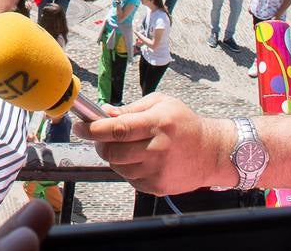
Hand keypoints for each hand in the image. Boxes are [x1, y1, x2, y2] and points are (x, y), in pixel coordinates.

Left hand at [72, 93, 234, 194]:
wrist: (212, 152)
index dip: (93, 129)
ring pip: (118, 167)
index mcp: (157, 124)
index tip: (79, 127)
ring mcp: (157, 171)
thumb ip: (131, 108)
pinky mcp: (158, 186)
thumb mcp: (161, 104)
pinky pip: (130, 179)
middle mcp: (157, 149)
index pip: (117, 129)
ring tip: (125, 147)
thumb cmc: (185, 124)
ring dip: (114, 157)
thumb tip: (105, 113)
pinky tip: (139, 159)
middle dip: (99, 144)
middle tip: (99, 138)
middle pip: (113, 151)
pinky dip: (128, 169)